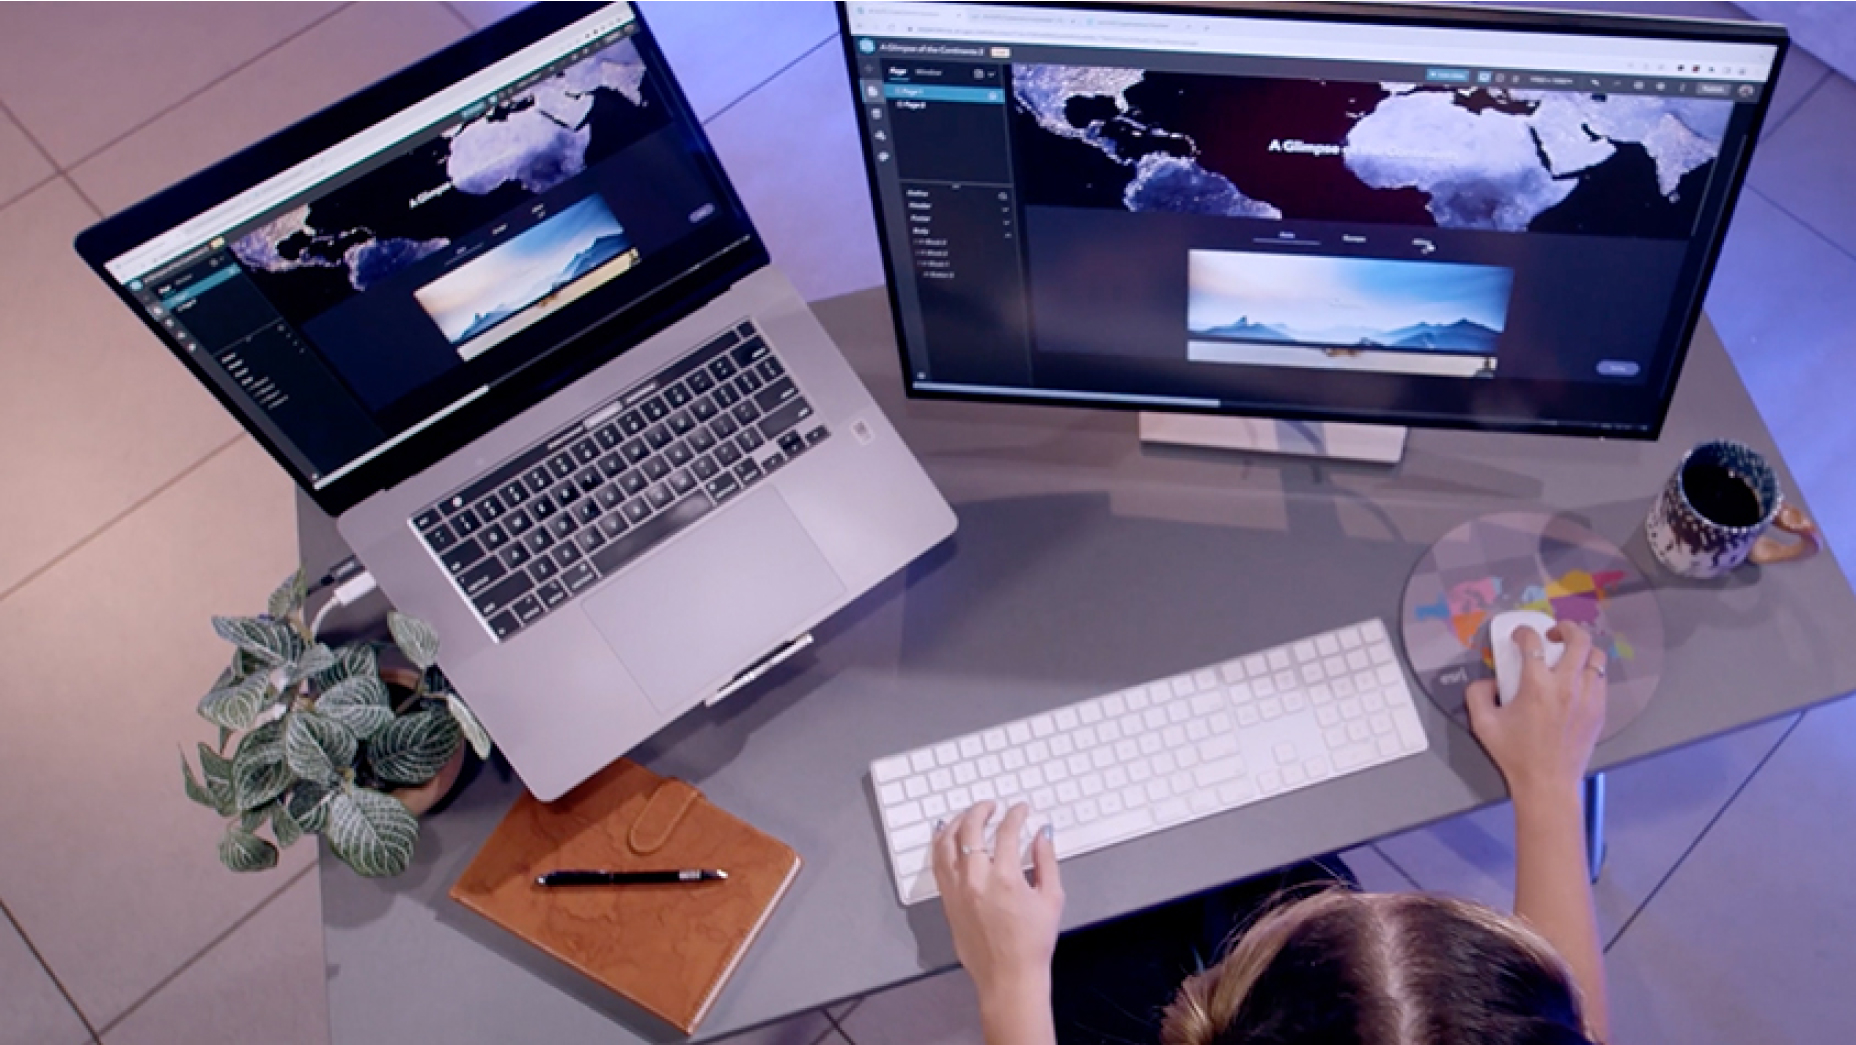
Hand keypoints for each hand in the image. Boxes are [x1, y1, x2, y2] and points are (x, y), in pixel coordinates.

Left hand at [932, 802, 1063, 1011]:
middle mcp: (976, 881)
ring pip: (946, 844)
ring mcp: (957, 891)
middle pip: (971, 830)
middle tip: (991, 806)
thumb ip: (1046, 861)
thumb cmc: (1032, 945)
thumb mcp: (1051, 898)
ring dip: (956, 823)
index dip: (1015, 814)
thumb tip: (1042, 835)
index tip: (1020, 810)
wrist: (1009, 978)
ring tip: (966, 816)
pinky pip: (937, 864)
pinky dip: (940, 845)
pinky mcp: (947, 902)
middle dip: (982, 810)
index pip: (1006, 831)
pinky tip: (945, 836)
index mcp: (1005, 878)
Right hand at [1467, 621, 1607, 804]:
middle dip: (1565, 628)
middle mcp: (1567, 686)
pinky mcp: (1598, 710)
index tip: (1519, 636)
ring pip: (1596, 657)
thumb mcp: (1483, 724)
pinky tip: (1577, 680)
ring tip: (1569, 656)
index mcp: (1537, 686)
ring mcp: (1588, 697)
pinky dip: (1590, 671)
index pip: (1533, 643)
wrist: (1548, 783)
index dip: (1523, 632)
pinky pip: (1601, 679)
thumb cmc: (1516, 754)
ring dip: (1582, 650)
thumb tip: (1489, 680)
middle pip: (1578, 639)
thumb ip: (1478, 694)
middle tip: (1553, 635)